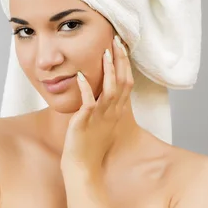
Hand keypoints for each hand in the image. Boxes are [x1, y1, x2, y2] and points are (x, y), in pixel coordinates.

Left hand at [61, 35, 133, 171]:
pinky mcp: (85, 122)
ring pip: (109, 90)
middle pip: (122, 82)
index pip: (126, 82)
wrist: (84, 167)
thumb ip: (107, 106)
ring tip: (104, 53)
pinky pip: (88, 103)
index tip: (121, 46)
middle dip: (120, 60)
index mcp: (117, 111)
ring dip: (107, 70)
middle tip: (116, 41)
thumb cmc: (92, 145)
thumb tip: (106, 90)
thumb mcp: (104, 122)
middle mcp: (113, 112)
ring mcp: (100, 117)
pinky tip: (81, 76)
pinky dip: (85, 89)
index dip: (125, 64)